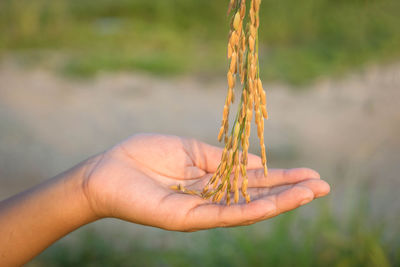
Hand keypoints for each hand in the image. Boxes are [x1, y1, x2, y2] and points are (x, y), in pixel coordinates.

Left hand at [83, 134, 329, 230]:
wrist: (110, 169)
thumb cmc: (146, 155)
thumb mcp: (191, 150)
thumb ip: (222, 158)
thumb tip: (255, 162)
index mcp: (212, 180)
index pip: (253, 181)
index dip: (281, 178)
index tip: (309, 173)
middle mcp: (212, 198)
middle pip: (256, 197)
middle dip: (289, 192)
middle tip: (323, 187)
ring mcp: (202, 210)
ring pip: (246, 209)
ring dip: (279, 202)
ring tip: (310, 194)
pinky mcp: (188, 218)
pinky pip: (224, 214)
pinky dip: (250, 210)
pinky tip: (274, 205)